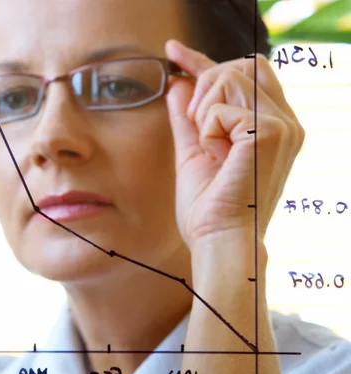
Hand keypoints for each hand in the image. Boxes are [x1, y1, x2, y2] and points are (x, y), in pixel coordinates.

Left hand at [164, 39, 304, 247]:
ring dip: (205, 110)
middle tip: (195, 122)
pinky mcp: (273, 132)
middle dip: (204, 85)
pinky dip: (208, 129)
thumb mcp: (194, 151)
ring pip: (230, 76)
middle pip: (239, 66)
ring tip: (209, 145)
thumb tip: (177, 84)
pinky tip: (217, 155)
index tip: (172, 51)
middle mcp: (285, 121)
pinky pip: (223, 106)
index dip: (203, 61)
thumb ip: (188, 118)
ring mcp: (283, 125)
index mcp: (272, 126)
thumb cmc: (209, 206)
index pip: (241, 75)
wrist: (218, 239)